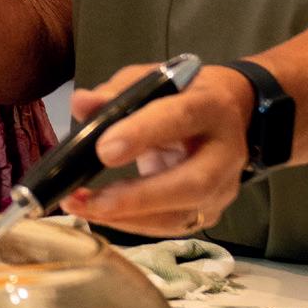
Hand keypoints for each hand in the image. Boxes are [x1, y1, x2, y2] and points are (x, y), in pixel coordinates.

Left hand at [64, 63, 254, 237]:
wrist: (226, 113)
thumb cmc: (180, 93)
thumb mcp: (149, 80)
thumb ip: (116, 92)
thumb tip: (81, 104)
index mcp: (211, 106)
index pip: (180, 118)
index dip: (142, 134)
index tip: (103, 151)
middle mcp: (226, 153)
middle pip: (191, 184)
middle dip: (138, 197)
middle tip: (91, 200)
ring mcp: (223, 188)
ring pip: (180, 215)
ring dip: (126, 217)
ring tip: (81, 207)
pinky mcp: (211, 211)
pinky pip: (171, 227)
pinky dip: (131, 224)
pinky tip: (99, 214)